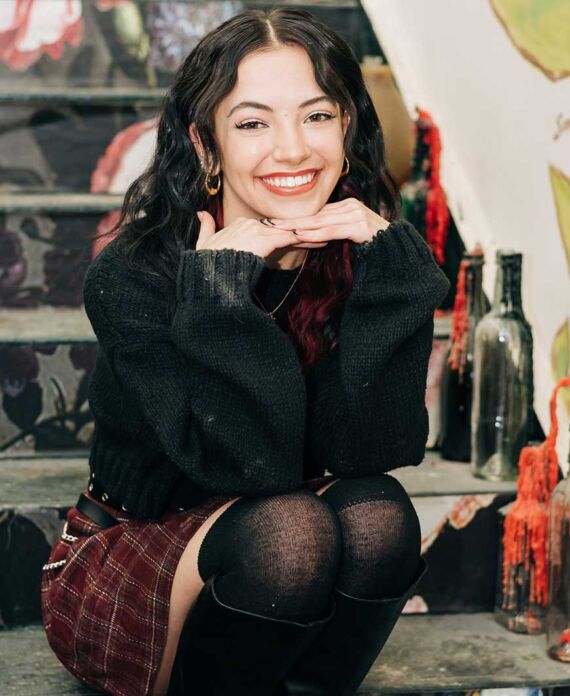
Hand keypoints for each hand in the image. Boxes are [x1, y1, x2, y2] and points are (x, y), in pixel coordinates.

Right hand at [195, 211, 327, 259]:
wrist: (209, 271)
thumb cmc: (206, 263)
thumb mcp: (204, 242)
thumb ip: (205, 227)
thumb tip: (201, 214)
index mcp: (241, 224)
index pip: (270, 227)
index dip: (286, 231)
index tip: (299, 233)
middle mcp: (252, 224)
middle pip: (284, 228)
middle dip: (303, 231)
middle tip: (321, 230)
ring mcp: (259, 231)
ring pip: (291, 231)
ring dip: (310, 234)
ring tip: (329, 235)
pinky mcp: (265, 240)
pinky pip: (292, 238)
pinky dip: (308, 240)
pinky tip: (323, 242)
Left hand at [270, 198, 390, 244]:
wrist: (395, 253)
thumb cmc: (371, 249)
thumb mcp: (348, 238)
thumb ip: (332, 233)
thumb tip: (310, 235)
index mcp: (346, 208)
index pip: (316, 214)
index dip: (296, 219)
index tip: (277, 222)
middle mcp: (350, 207)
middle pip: (315, 215)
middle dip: (292, 221)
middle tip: (270, 224)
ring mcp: (356, 214)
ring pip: (321, 222)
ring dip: (299, 227)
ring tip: (280, 230)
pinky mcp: (360, 225)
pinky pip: (332, 230)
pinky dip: (315, 234)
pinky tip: (301, 236)